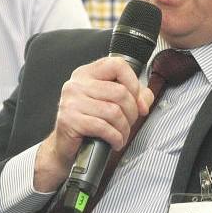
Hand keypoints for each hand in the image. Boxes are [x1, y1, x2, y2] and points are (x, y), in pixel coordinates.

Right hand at [34, 57, 153, 191]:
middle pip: (120, 92)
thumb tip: (145, 98)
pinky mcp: (69, 120)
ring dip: (124, 129)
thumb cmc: (90, 124)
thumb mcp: (112, 104)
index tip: (137, 101)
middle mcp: (76, 83)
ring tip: (121, 135)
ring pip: (113, 111)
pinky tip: (115, 142)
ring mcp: (71, 101)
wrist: (66, 147)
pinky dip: (115, 138)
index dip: (133, 83)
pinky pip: (103, 127)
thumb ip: (134, 96)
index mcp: (87, 73)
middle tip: (128, 124)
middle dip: (131, 113)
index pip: (117, 65)